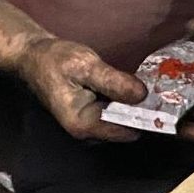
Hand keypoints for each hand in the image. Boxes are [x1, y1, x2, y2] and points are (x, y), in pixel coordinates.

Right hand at [13, 38, 146, 142]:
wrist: (34, 58)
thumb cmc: (54, 60)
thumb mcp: (85, 65)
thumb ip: (113, 81)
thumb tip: (142, 95)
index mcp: (84, 125)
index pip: (128, 129)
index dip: (146, 115)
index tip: (159, 97)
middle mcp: (88, 134)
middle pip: (129, 128)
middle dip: (142, 110)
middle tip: (154, 88)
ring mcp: (92, 129)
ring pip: (126, 122)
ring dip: (135, 106)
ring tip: (139, 86)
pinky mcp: (95, 121)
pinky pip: (119, 116)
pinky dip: (127, 104)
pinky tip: (128, 89)